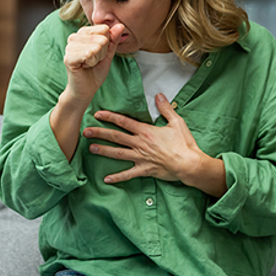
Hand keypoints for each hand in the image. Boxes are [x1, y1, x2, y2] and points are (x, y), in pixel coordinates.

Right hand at [62, 24, 124, 103]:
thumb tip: (120, 26)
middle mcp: (74, 37)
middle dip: (102, 53)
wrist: (86, 89)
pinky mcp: (68, 58)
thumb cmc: (95, 71)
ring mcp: (69, 47)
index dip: (106, 44)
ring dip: (96, 59)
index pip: (104, 29)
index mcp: (83, 33)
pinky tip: (84, 66)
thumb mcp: (108, 54)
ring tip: (89, 64)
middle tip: (93, 61)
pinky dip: (90, 63)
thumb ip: (114, 39)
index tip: (99, 53)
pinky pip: (87, 54)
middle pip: (101, 38)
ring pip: (95, 47)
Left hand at [84, 93, 206, 183]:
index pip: (123, 122)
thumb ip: (165, 108)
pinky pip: (128, 174)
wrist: (189, 164)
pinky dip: (117, 177)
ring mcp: (141, 158)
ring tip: (91, 149)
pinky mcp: (145, 170)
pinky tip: (106, 179)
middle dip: (99, 133)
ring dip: (103, 151)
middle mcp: (140, 144)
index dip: (109, 117)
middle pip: (116, 137)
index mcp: (146, 131)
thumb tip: (159, 95)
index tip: (97, 114)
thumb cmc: (184, 144)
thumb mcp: (176, 122)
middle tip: (85, 131)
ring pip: (117, 153)